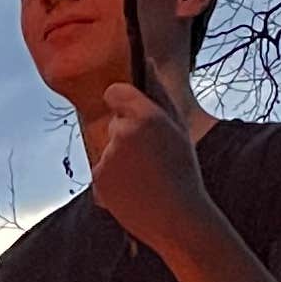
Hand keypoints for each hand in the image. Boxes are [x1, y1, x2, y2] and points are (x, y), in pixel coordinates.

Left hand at [87, 78, 212, 262]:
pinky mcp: (98, 178)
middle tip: (152, 158)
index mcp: (145, 116)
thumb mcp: (177, 129)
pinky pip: (102, 170)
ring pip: (108, 147)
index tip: (131, 112)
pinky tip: (134, 190)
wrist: (176, 220)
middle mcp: (122, 132)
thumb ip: (159, 93)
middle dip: (127, 135)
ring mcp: (108, 156)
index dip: (122, 101)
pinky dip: (113, 178)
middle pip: (114, 122)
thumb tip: (145, 61)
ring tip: (146, 177)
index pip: (114, 92)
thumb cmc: (182, 172)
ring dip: (121, 158)